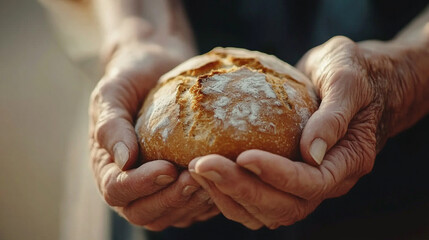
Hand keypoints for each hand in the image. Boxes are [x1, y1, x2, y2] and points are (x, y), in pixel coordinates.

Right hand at [89, 18, 218, 229]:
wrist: (157, 69)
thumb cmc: (131, 78)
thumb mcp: (112, 93)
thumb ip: (111, 125)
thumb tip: (125, 161)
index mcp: (107, 165)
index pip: (116, 189)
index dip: (141, 184)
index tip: (167, 167)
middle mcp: (130, 183)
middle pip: (143, 212)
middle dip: (170, 198)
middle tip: (194, 177)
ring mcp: (155, 188)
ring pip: (169, 215)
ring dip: (191, 202)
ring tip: (213, 179)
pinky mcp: (178, 187)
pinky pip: (190, 208)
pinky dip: (205, 202)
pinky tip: (223, 181)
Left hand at [188, 36, 424, 228]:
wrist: (358, 80)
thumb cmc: (355, 72)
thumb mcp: (348, 80)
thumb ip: (334, 116)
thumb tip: (310, 154)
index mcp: (348, 161)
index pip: (311, 184)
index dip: (277, 175)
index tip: (243, 156)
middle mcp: (326, 181)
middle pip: (283, 206)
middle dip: (241, 189)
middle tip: (202, 165)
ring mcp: (304, 182)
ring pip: (266, 211)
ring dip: (228, 194)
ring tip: (195, 168)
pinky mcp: (284, 176)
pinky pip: (256, 198)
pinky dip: (228, 191)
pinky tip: (204, 171)